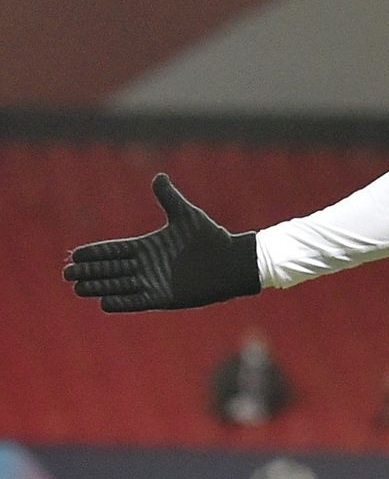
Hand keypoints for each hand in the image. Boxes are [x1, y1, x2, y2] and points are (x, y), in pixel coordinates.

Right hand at [63, 174, 260, 311]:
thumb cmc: (211, 238)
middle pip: (110, 269)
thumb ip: (169, 198)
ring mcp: (154, 282)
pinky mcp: (164, 297)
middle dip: (89, 271)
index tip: (74, 254)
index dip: (94, 253)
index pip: (114, 250)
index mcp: (148, 247)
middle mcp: (147, 266)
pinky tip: (103, 302)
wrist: (232, 262)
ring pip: (119, 285)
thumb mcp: (187, 216)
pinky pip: (136, 301)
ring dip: (99, 286)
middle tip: (67, 274)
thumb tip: (158, 176)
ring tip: (78, 288)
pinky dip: (121, 302)